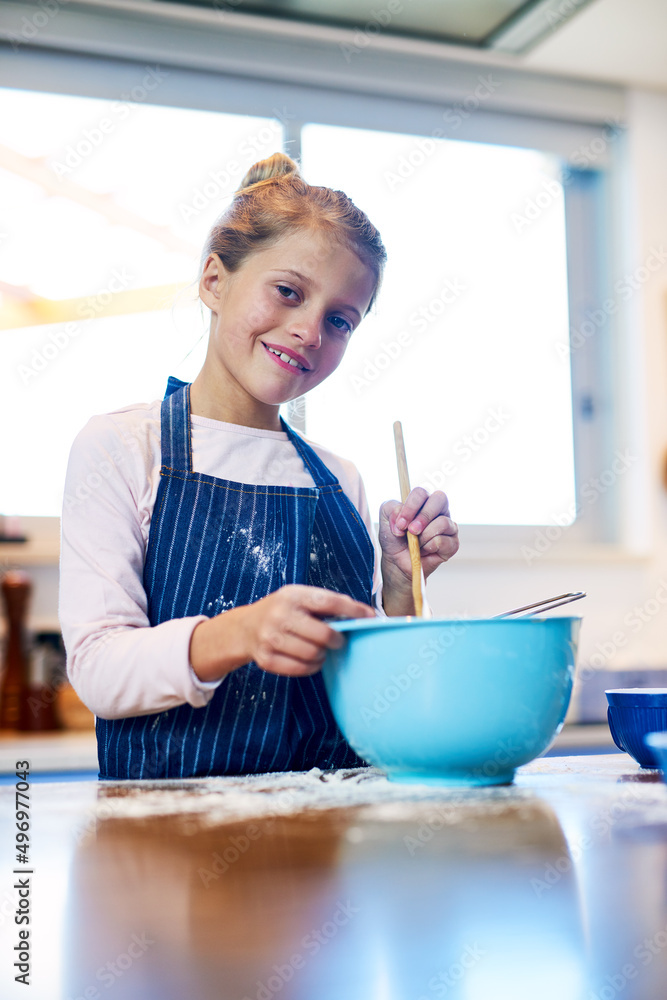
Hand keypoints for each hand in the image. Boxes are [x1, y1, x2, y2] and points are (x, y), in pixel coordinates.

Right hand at [191, 584, 374, 681]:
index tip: (369, 617)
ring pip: (313, 654)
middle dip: (338, 640)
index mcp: (292, 595)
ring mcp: (270, 638)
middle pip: (324, 634)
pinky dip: (311, 667)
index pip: (329, 601)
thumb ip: (327, 604)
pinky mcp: (266, 659)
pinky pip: (301, 669)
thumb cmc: (283, 611)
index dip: (353, 610)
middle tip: (339, 640)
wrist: (246, 627)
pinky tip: (309, 659)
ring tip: (321, 650)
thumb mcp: (299, 598)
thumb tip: (365, 615)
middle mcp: (280, 615)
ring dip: (323, 655)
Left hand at [378, 488, 458, 614]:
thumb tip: (401, 513)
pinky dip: (430, 547)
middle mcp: (438, 511)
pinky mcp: (452, 543)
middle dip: (423, 516)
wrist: (397, 562)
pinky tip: (425, 550)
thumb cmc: (394, 538)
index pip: (421, 493)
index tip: (400, 523)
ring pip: (443, 522)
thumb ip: (390, 508)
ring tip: (416, 543)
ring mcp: (448, 526)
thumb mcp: (385, 519)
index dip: (411, 506)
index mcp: (423, 501)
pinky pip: (445, 541)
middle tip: (411, 531)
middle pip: (440, 499)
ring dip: (424, 535)